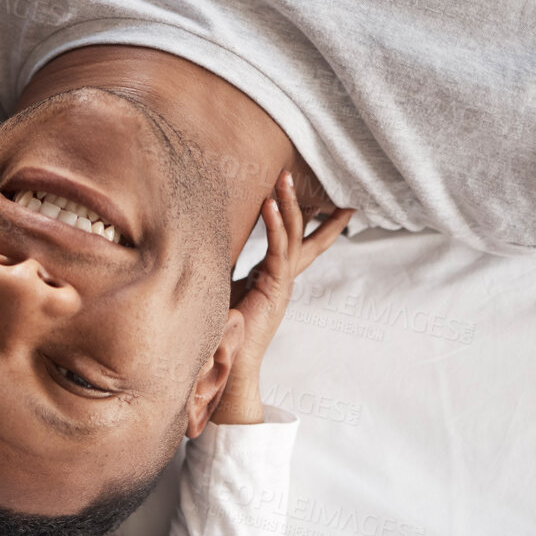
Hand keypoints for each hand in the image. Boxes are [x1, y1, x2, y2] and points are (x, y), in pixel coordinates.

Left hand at [214, 172, 352, 423]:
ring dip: (288, 205)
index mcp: (274, 277)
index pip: (298, 243)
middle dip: (307, 205)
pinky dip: (274, 225)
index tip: (329, 202)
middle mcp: (283, 277)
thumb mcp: (225, 286)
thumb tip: (207, 243)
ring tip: (283, 178)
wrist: (231, 357)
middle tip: (304, 177)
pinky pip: (277, 249)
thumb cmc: (226, 326)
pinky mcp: (274, 286)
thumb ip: (225, 265)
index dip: (312, 222)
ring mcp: (282, 281)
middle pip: (304, 235)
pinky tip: (269, 204)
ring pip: (292, 235)